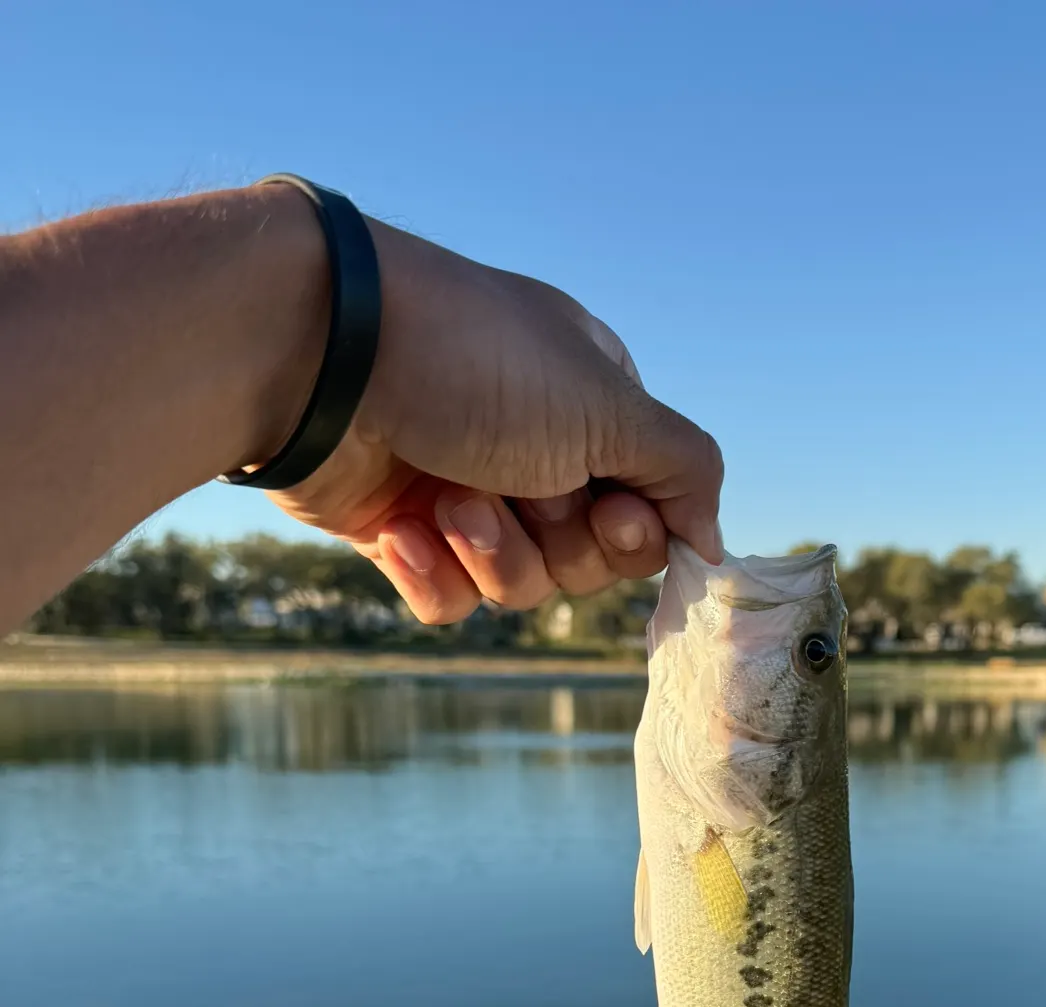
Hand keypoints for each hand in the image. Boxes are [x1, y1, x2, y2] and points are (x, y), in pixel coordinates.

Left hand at [262, 205, 723, 622]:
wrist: (318, 355)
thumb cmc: (474, 363)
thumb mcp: (609, 406)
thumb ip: (685, 473)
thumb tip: (714, 543)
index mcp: (593, 410)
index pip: (650, 512)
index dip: (635, 532)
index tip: (613, 511)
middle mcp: (536, 451)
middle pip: (588, 561)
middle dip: (556, 539)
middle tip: (524, 490)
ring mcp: (467, 491)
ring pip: (519, 586)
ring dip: (490, 551)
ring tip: (447, 498)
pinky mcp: (403, 531)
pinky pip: (449, 600)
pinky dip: (429, 572)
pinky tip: (398, 526)